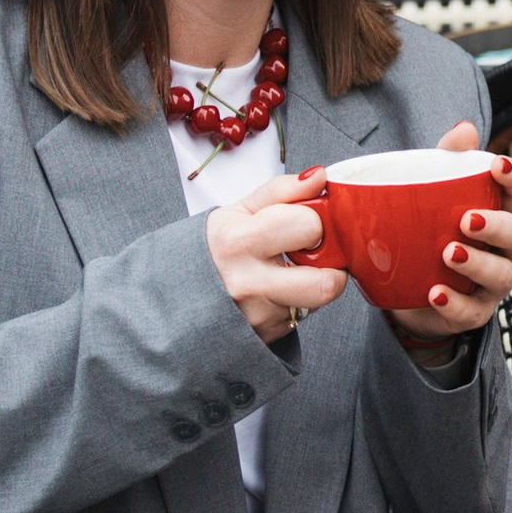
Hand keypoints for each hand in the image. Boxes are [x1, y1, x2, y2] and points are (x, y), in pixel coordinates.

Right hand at [208, 170, 352, 345]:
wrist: (181, 293)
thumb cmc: (215, 247)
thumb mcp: (241, 210)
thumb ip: (283, 191)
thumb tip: (319, 177)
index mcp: (239, 241)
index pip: (309, 227)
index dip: (315, 221)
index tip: (305, 221)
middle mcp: (247, 283)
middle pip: (326, 282)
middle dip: (330, 264)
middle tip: (314, 252)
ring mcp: (258, 315)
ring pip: (318, 300)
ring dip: (315, 283)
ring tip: (293, 271)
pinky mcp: (266, 334)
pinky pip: (303, 316)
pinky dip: (298, 301)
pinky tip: (277, 291)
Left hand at [389, 119, 511, 349]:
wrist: (406, 290)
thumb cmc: (429, 232)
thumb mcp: (433, 194)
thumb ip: (448, 162)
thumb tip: (464, 128)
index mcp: (498, 214)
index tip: (497, 165)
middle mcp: (503, 249)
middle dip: (498, 226)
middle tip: (467, 219)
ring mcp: (490, 284)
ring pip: (502, 276)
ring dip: (479, 263)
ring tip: (449, 253)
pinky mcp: (472, 313)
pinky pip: (471, 312)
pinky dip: (455, 303)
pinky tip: (435, 293)